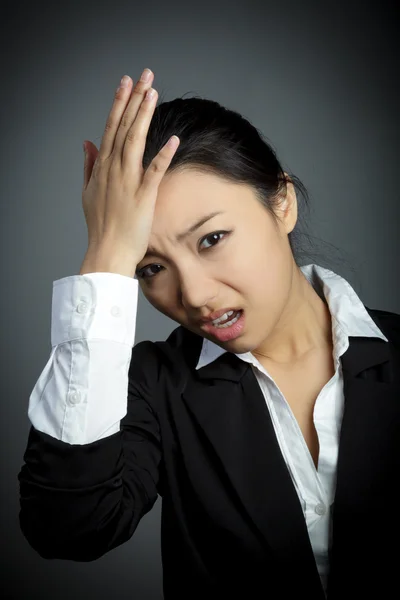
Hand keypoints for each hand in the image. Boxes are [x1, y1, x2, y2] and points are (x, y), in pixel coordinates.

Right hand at [81, 68, 178, 274]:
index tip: (126, 82)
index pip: (111, 128)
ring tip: (153, 93)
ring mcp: (128, 182)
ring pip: (135, 142)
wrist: (107, 251)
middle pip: (124, 128)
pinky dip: (163, 155)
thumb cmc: (100, 225)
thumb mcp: (88, 192)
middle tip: (144, 75)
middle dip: (134, 100)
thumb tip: (87, 142)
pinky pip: (154, 172)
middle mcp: (114, 170)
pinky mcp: (143, 197)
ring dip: (144, 117)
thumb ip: (89, 165)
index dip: (119, 104)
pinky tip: (172, 139)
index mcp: (103, 168)